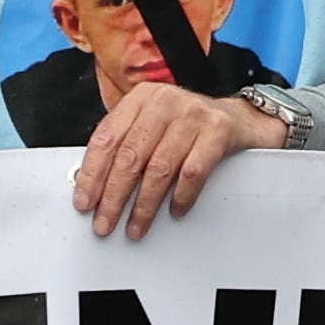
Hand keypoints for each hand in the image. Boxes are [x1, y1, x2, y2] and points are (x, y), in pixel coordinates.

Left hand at [71, 80, 287, 239]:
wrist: (240, 118)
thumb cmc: (189, 127)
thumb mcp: (153, 125)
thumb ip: (126, 145)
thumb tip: (93, 185)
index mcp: (141, 98)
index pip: (106, 138)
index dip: (92, 174)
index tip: (84, 202)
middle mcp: (165, 102)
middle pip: (130, 156)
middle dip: (114, 196)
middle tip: (104, 222)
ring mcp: (193, 115)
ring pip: (159, 168)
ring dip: (144, 204)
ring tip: (136, 226)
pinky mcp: (218, 131)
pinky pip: (193, 172)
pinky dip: (181, 196)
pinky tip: (174, 211)